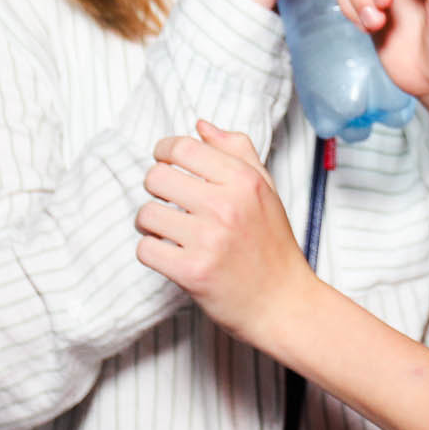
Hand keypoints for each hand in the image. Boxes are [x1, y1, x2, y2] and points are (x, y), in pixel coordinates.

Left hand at [135, 120, 317, 350]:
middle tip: (169, 201)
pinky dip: (152, 251)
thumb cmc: (272, 246)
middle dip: (156, 188)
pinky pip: (145, 248)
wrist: (282, 303)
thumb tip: (200, 126)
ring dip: (151, 223)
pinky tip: (170, 254)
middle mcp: (226, 206)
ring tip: (169, 231)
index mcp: (244, 180)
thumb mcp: (265, 190)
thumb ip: (237, 151)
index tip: (164, 160)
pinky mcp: (191, 272)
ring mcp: (208, 240)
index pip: (183, 148)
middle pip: (156, 177)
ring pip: (146, 213)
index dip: (164, 150)